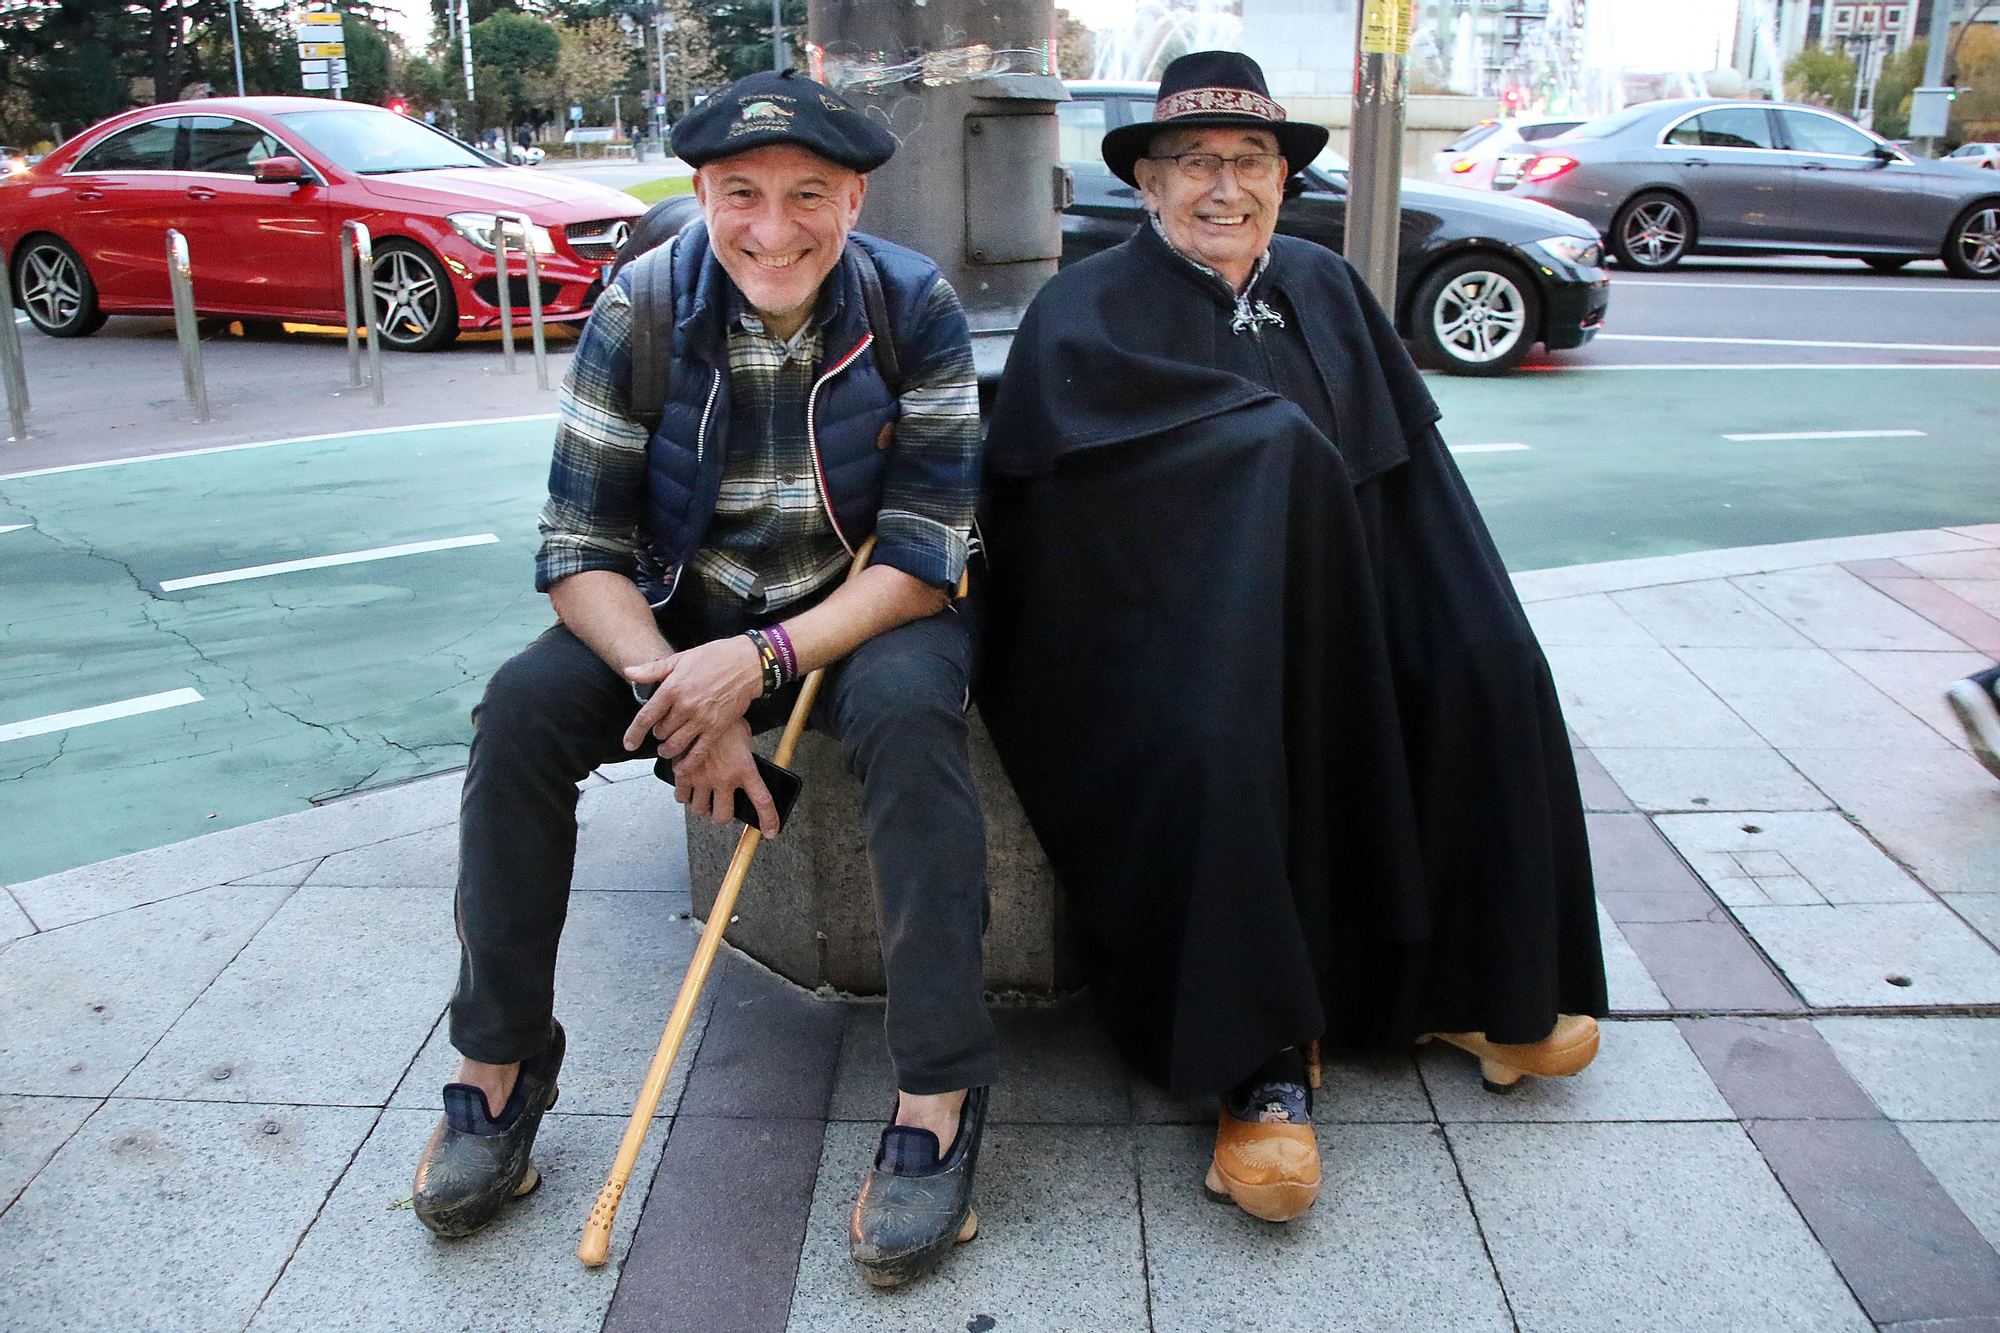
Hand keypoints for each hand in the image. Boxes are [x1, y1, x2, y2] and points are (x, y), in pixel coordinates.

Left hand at [623, 635, 762, 754]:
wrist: (747, 664)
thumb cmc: (714, 657)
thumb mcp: (680, 659)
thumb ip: (652, 670)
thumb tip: (628, 672)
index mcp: (672, 688)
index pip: (646, 716)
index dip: (634, 733)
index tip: (628, 744)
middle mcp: (685, 706)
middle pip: (661, 732)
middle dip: (657, 734)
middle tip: (661, 732)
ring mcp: (701, 719)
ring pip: (676, 744)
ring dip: (668, 750)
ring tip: (666, 749)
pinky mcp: (717, 729)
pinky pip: (698, 752)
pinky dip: (688, 763)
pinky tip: (681, 767)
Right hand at [668, 718, 778, 838]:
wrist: (702, 704)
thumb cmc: (726, 720)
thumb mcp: (745, 739)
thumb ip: (745, 759)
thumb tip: (746, 772)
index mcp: (744, 769)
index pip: (762, 801)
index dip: (768, 820)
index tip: (771, 832)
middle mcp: (724, 778)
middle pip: (723, 816)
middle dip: (722, 816)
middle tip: (721, 808)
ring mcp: (702, 778)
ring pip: (700, 809)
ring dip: (702, 806)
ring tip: (704, 796)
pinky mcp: (684, 773)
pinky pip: (682, 797)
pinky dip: (685, 796)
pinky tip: (688, 788)